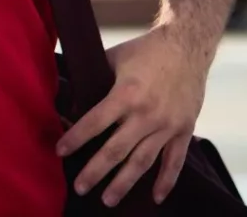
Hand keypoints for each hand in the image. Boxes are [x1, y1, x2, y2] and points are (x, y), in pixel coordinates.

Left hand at [56, 24, 207, 206]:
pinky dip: (166, 181)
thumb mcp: (113, 57)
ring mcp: (167, 125)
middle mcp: (147, 114)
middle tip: (79, 187)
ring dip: (124, 183)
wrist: (186, 46)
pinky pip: (175, 162)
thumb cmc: (144, 50)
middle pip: (116, 150)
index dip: (76, 138)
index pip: (95, 122)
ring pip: (143, 162)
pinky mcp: (184, 130)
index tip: (60, 151)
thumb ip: (95, 78)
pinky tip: (155, 197)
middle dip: (95, 171)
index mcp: (126, 94)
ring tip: (108, 200)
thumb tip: (72, 96)